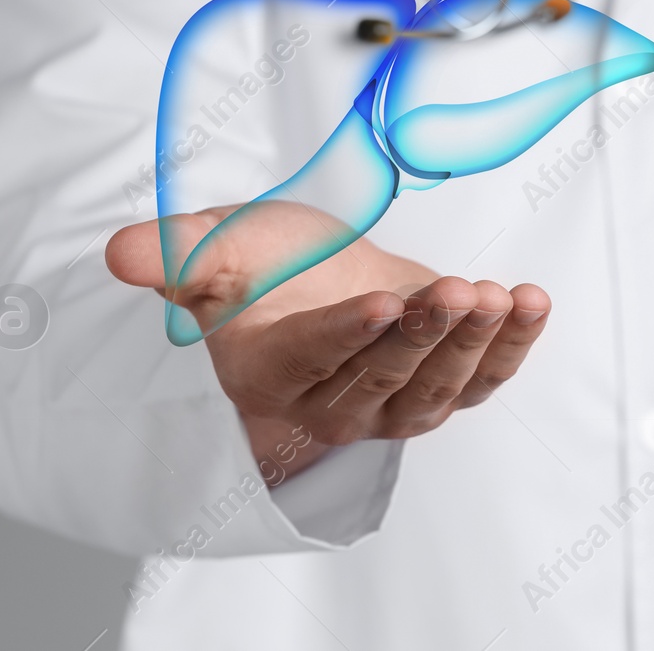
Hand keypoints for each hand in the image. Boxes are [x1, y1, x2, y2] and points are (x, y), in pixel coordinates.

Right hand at [105, 202, 550, 473]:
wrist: (311, 281)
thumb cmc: (261, 267)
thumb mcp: (213, 250)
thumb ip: (173, 253)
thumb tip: (121, 253)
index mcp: (272, 371)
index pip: (312, 358)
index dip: (349, 335)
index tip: (386, 301)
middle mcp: (334, 402)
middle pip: (383, 377)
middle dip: (424, 334)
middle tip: (457, 292)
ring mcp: (392, 403)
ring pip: (438, 389)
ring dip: (475, 344)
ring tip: (504, 296)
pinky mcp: (440, 387)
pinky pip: (482, 381)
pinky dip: (512, 346)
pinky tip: (532, 303)